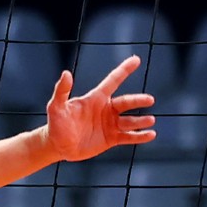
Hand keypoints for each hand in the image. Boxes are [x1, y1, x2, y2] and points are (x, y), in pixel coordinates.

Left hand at [41, 59, 155, 161]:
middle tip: (150, 99)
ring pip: (130, 121)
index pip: (113, 81)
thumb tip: (66, 73)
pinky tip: (151, 135)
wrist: (57, 146)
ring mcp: (110, 124)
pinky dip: (140, 136)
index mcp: (96, 98)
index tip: (136, 60)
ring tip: (151, 120)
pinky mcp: (111, 139)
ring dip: (141, 120)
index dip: (124, 70)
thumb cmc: (56, 124)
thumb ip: (62, 91)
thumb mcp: (56, 107)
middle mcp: (106, 109)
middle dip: (138, 100)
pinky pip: (129, 137)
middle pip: (126, 102)